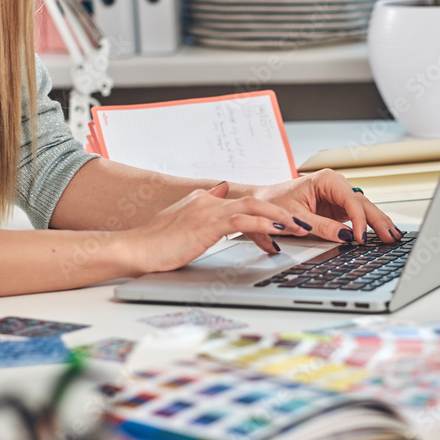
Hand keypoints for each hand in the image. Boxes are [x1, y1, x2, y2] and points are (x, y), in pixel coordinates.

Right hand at [117, 182, 308, 274]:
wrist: (136, 248)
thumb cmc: (157, 242)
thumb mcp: (183, 220)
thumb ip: (204, 206)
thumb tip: (222, 190)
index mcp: (204, 201)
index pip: (243, 202)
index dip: (267, 211)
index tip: (287, 220)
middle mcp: (208, 201)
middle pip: (254, 200)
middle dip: (280, 211)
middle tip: (302, 222)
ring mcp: (207, 211)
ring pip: (253, 207)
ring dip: (279, 216)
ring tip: (299, 226)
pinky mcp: (206, 224)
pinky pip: (242, 220)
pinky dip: (263, 223)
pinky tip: (277, 230)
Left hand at [241, 169, 401, 243]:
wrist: (261, 201)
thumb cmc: (274, 202)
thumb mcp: (296, 217)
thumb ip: (321, 227)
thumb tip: (344, 236)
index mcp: (326, 179)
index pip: (351, 201)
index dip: (358, 221)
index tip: (359, 238)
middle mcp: (336, 184)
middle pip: (363, 203)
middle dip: (378, 221)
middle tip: (391, 237)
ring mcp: (339, 195)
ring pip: (364, 209)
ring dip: (378, 223)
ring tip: (393, 236)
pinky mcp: (338, 207)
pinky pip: (358, 216)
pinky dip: (369, 225)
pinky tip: (382, 233)